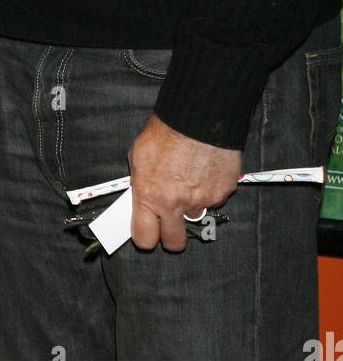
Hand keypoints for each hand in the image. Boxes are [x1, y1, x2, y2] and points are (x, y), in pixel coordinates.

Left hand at [128, 113, 240, 251]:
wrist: (197, 118)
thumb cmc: (165, 132)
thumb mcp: (138, 156)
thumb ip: (141, 183)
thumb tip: (141, 196)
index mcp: (150, 196)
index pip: (144, 238)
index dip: (145, 236)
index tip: (147, 230)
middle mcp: (175, 204)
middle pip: (174, 243)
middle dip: (172, 234)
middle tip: (170, 220)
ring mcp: (201, 201)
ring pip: (195, 217)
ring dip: (191, 206)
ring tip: (189, 181)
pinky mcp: (222, 193)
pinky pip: (214, 200)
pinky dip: (209, 189)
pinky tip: (204, 170)